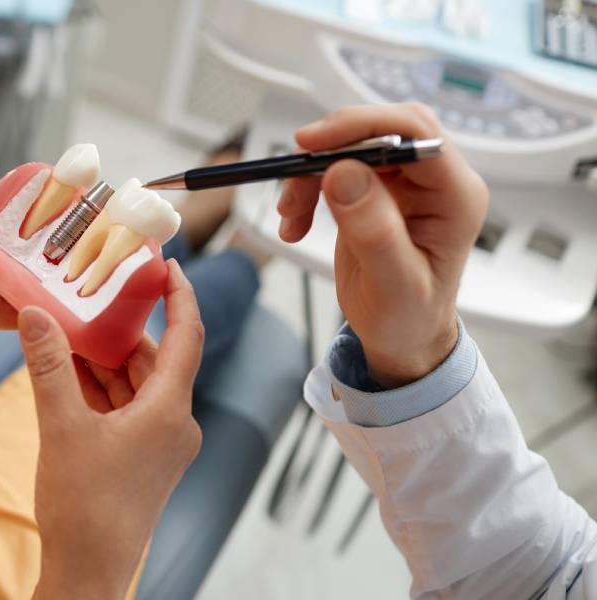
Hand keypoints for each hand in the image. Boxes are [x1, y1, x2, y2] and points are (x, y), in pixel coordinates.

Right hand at [21, 261, 203, 599]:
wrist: (88, 571)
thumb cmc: (84, 506)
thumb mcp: (61, 426)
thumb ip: (49, 366)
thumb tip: (35, 313)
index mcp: (170, 410)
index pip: (188, 336)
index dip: (180, 296)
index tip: (168, 265)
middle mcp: (174, 422)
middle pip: (154, 359)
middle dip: (122, 328)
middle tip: (94, 292)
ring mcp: (159, 442)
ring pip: (136, 384)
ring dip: (105, 359)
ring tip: (70, 327)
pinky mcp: (142, 457)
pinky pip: (125, 408)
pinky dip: (101, 388)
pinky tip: (68, 369)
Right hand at [277, 103, 487, 386]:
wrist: (401, 336)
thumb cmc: (408, 317)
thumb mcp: (394, 284)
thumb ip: (373, 230)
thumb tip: (344, 173)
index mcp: (455, 196)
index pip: (415, 132)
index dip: (364, 126)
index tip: (314, 143)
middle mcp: (434, 181)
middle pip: (381, 129)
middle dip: (332, 146)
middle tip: (294, 171)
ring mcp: (404, 183)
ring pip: (351, 147)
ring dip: (311, 174)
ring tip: (291, 214)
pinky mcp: (376, 190)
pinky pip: (335, 169)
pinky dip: (307, 188)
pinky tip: (296, 222)